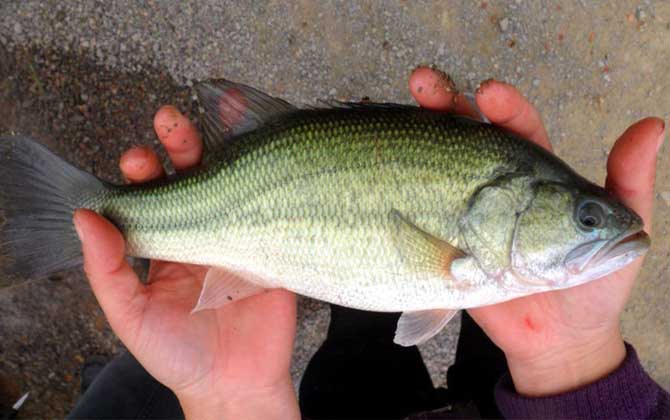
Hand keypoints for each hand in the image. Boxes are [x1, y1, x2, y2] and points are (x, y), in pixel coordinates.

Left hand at [73, 106, 299, 419]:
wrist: (237, 384)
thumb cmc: (179, 354)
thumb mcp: (131, 316)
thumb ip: (107, 270)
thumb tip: (84, 218)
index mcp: (167, 246)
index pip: (152, 197)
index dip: (143, 173)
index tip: (139, 158)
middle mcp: (203, 233)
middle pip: (192, 179)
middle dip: (180, 147)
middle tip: (170, 122)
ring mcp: (241, 235)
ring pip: (232, 182)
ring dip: (226, 148)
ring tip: (222, 112)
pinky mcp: (273, 244)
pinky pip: (272, 203)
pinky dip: (271, 173)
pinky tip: (267, 145)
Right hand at [409, 67, 663, 395]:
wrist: (556, 341)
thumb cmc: (594, 288)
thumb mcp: (620, 233)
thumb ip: (628, 181)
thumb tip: (651, 125)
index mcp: (534, 178)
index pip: (516, 131)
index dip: (503, 108)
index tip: (489, 94)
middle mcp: (494, 189)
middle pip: (465, 136)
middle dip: (444, 103)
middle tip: (423, 84)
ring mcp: (464, 215)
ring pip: (435, 167)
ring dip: (414, 134)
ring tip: (394, 109)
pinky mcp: (444, 245)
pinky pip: (417, 216)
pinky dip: (394, 189)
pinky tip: (376, 166)